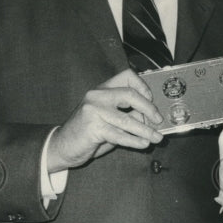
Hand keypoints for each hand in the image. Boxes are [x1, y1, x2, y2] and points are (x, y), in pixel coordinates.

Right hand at [47, 69, 163, 170]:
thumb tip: (151, 117)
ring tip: (157, 138)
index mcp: (102, 90)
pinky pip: (120, 135)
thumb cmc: (89, 133)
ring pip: (127, 120)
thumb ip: (126, 115)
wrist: (63, 146)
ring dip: (146, 130)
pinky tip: (143, 143)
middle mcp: (97, 96)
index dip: (142, 85)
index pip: (126, 76)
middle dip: (149, 108)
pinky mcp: (92, 128)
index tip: (152, 98)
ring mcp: (93, 111)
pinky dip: (134, 141)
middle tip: (158, 120)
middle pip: (130, 95)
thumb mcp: (109, 119)